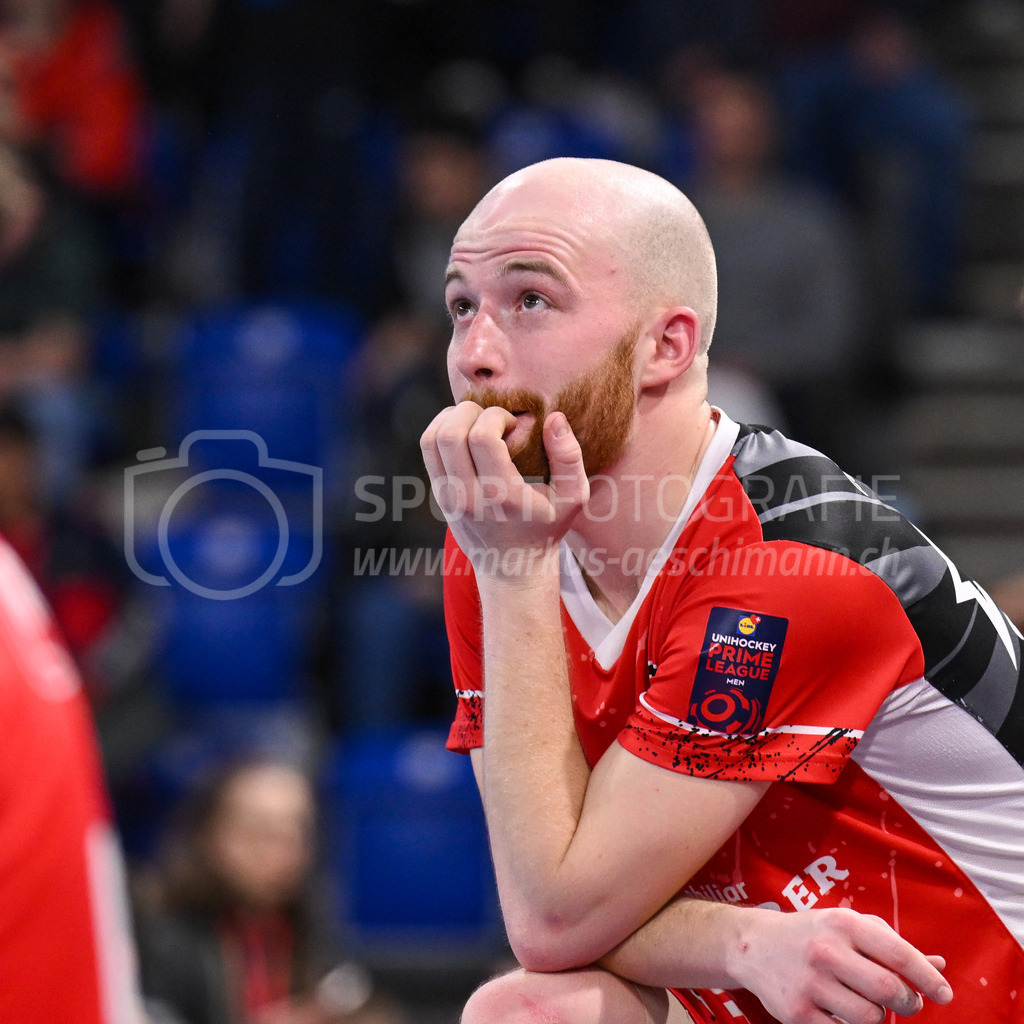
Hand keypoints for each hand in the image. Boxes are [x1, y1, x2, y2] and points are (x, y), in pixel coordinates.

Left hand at [420, 403, 587, 577]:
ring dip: (452, 417)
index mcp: (502, 495)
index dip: (496, 416)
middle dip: (472, 412)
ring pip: (432, 439)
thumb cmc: (546, 527)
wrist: (512, 566)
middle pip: (451, 434)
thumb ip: (569, 457)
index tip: (513, 424)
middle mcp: (469, 496)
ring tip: (477, 420)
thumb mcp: (572, 497)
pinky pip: (428, 449)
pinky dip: (442, 429)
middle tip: (494, 419)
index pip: (482, 438)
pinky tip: (466, 432)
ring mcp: (449, 496)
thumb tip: (554, 418)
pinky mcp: (439, 494)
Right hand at [730, 907, 951, 1023]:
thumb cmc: (812, 935)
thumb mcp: (847, 927)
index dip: (927, 978)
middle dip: (908, 1003)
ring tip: (866, 1004)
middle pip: (889, 991)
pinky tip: (842, 1012)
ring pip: (871, 1018)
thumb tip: (938, 966)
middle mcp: (826, 951)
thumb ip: (891, 945)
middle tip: (906, 1002)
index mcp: (843, 924)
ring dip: (878, 1017)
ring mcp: (811, 983)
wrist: (752, 945)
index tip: (944, 994)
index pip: (898, 954)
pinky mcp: (798, 1013)